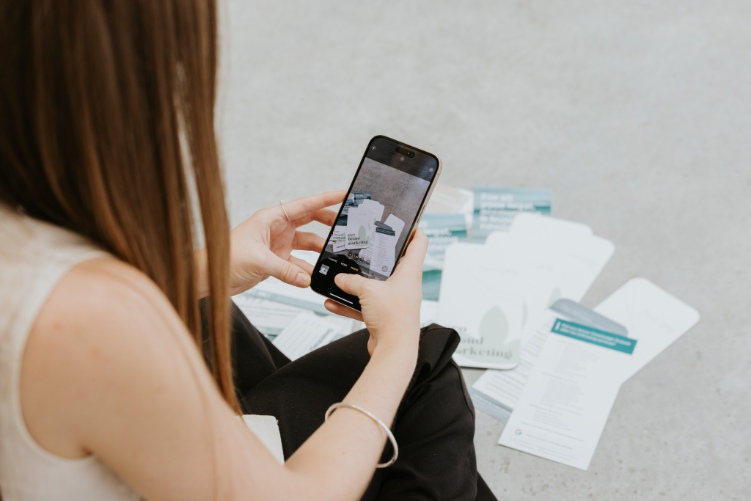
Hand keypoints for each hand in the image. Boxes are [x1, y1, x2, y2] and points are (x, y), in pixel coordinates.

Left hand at [224, 191, 345, 295]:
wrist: (210, 276)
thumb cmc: (224, 258)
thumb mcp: (258, 261)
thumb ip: (285, 270)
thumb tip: (306, 278)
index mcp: (271, 218)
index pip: (305, 205)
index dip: (325, 199)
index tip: (343, 195)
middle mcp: (276, 229)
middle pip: (310, 222)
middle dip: (328, 224)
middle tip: (346, 227)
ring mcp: (278, 245)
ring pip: (307, 245)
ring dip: (318, 253)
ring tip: (332, 258)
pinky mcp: (276, 261)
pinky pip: (298, 264)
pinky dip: (306, 271)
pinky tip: (312, 278)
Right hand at [323, 229, 427, 354]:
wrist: (393, 350)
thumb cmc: (394, 319)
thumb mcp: (368, 291)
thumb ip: (352, 281)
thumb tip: (341, 278)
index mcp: (410, 273)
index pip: (419, 243)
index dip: (414, 230)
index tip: (404, 222)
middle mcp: (405, 286)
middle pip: (394, 264)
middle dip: (377, 256)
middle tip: (364, 247)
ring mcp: (395, 301)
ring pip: (376, 286)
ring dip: (357, 284)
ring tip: (341, 278)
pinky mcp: (385, 316)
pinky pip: (365, 306)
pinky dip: (350, 304)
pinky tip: (333, 302)